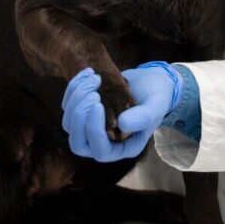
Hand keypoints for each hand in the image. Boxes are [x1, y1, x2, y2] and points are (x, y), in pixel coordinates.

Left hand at [61, 63, 183, 162]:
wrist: (149, 84)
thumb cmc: (156, 97)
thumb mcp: (156, 105)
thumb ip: (144, 116)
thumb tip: (122, 124)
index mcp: (123, 148)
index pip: (100, 151)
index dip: (94, 130)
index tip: (98, 102)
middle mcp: (104, 143)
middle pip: (78, 142)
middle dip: (80, 116)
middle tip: (94, 92)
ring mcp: (91, 129)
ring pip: (69, 123)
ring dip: (77, 98)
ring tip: (95, 77)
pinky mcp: (84, 113)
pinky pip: (68, 106)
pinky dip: (74, 88)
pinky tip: (89, 72)